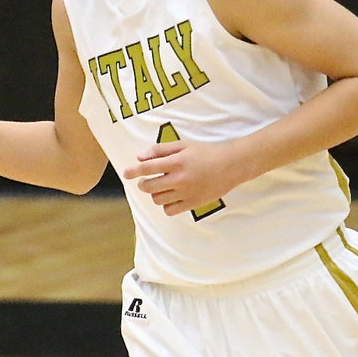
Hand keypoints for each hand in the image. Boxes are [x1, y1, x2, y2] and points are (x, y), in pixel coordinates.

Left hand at [123, 139, 248, 216]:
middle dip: (143, 184)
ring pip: (158, 199)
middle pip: (149, 187)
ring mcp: (186, 193)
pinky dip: (166, 205)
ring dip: (155, 194)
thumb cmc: (206, 152)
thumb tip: (140, 157)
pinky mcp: (193, 203)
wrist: (231, 165)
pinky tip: (171, 197)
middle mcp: (180, 179)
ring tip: (163, 187)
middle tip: (146, 181)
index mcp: (177, 162)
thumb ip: (161, 150)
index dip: (133, 171)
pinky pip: (170, 210)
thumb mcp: (183, 145)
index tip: (126, 173)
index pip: (147, 168)